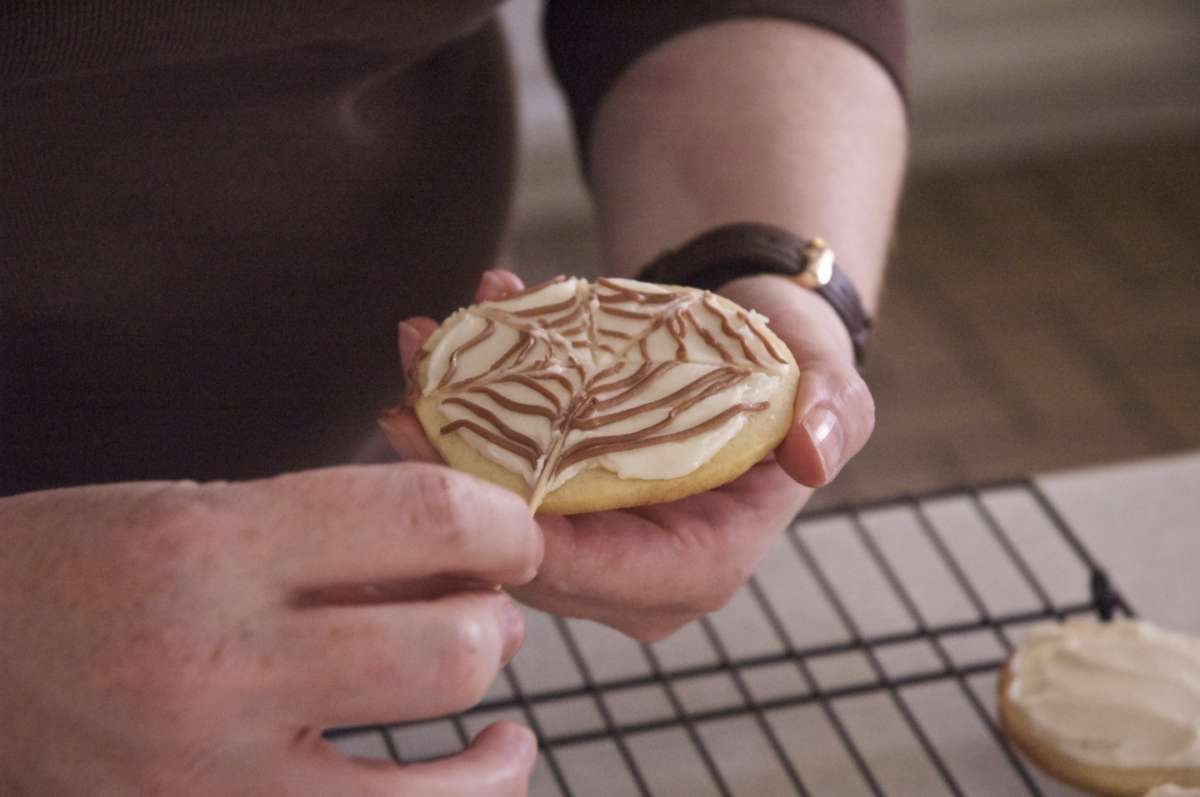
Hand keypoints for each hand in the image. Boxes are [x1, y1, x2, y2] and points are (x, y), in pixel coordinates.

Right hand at [0, 465, 542, 794]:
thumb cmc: (88, 566)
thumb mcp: (203, 509)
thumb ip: (334, 533)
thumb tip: (466, 564)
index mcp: (219, 546)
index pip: (421, 518)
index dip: (501, 523)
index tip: (511, 534)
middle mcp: (219, 662)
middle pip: (446, 651)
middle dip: (501, 626)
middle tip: (496, 613)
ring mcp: (214, 770)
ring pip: (426, 789)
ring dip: (494, 754)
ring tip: (504, 725)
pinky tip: (465, 779)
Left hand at [386, 270, 872, 641]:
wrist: (756, 354)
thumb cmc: (793, 376)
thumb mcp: (831, 385)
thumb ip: (833, 416)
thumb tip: (810, 454)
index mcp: (701, 565)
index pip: (603, 575)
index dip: (529, 538)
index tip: (464, 477)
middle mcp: (636, 578)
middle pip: (529, 554)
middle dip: (460, 478)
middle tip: (410, 393)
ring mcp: (590, 549)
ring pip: (496, 517)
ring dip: (447, 433)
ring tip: (420, 346)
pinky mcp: (560, 510)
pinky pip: (498, 477)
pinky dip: (464, 413)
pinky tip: (444, 343)